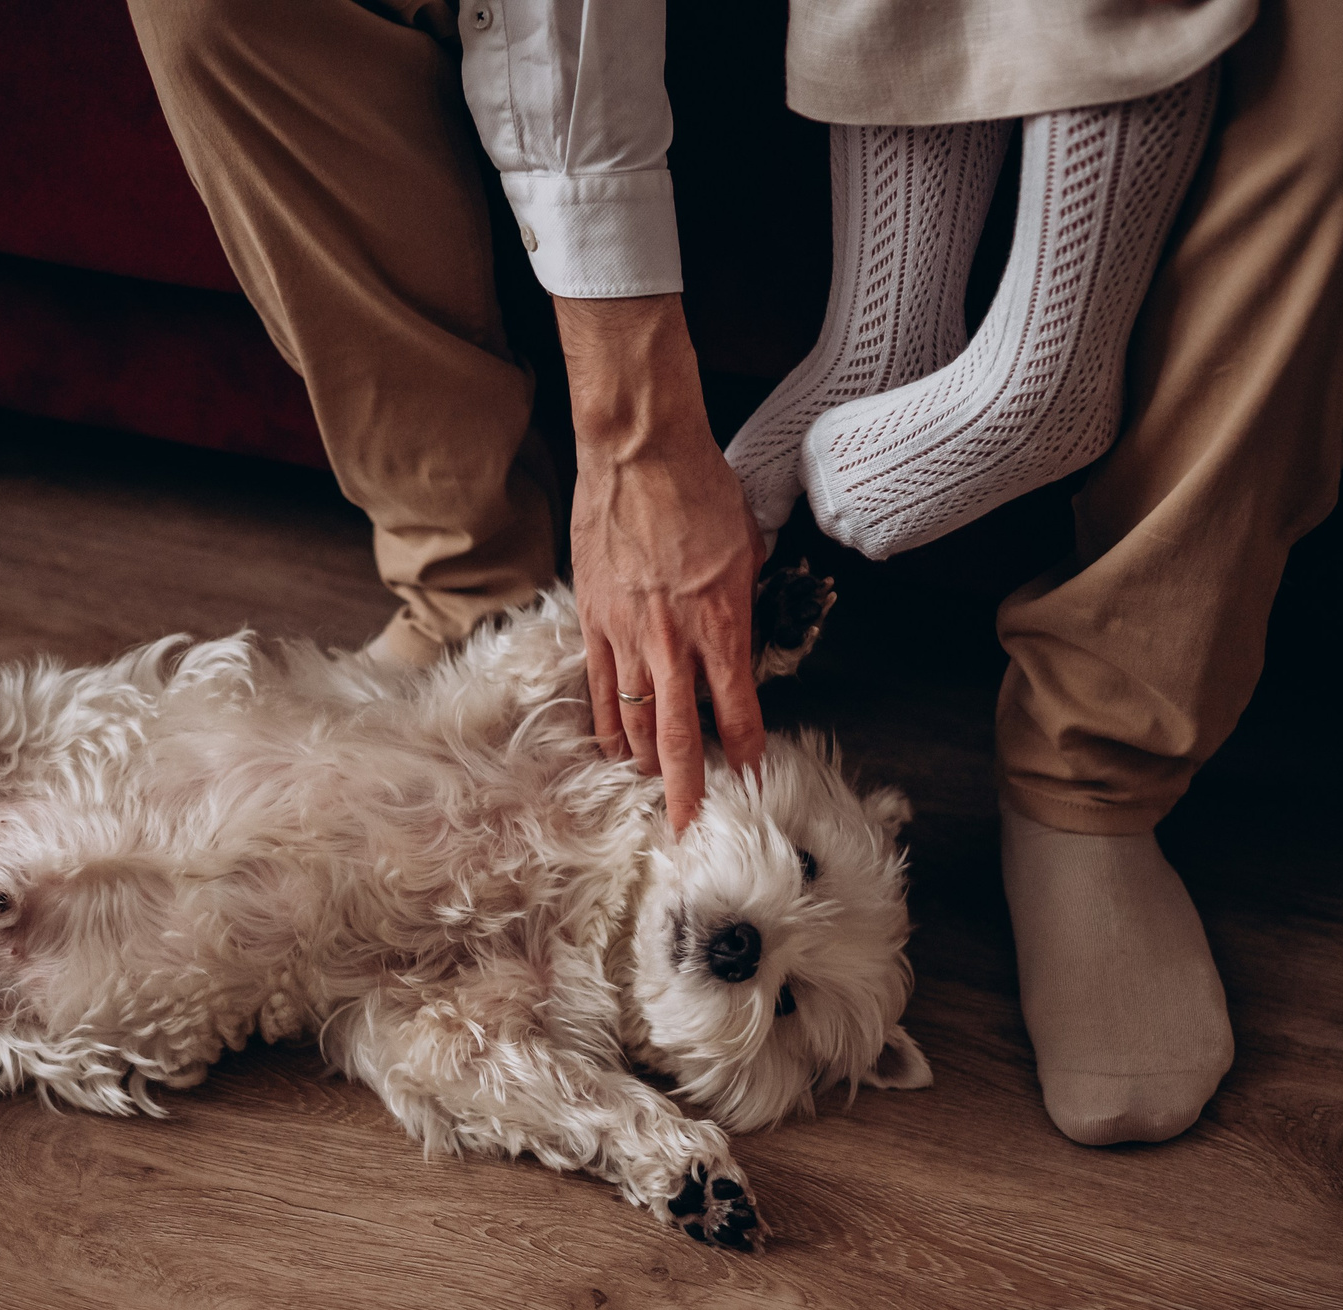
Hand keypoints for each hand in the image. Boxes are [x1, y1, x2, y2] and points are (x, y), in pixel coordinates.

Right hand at [554, 294, 767, 833]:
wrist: (639, 451)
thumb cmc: (700, 489)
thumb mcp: (748, 547)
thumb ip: (747, 600)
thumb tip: (744, 632)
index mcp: (720, 624)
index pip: (736, 711)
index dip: (744, 754)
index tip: (750, 780)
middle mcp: (672, 642)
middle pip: (675, 738)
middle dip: (685, 789)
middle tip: (687, 826)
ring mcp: (625, 635)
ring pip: (629, 722)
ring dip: (642, 763)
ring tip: (652, 787)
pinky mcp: (591, 621)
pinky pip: (596, 689)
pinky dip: (603, 725)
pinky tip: (609, 747)